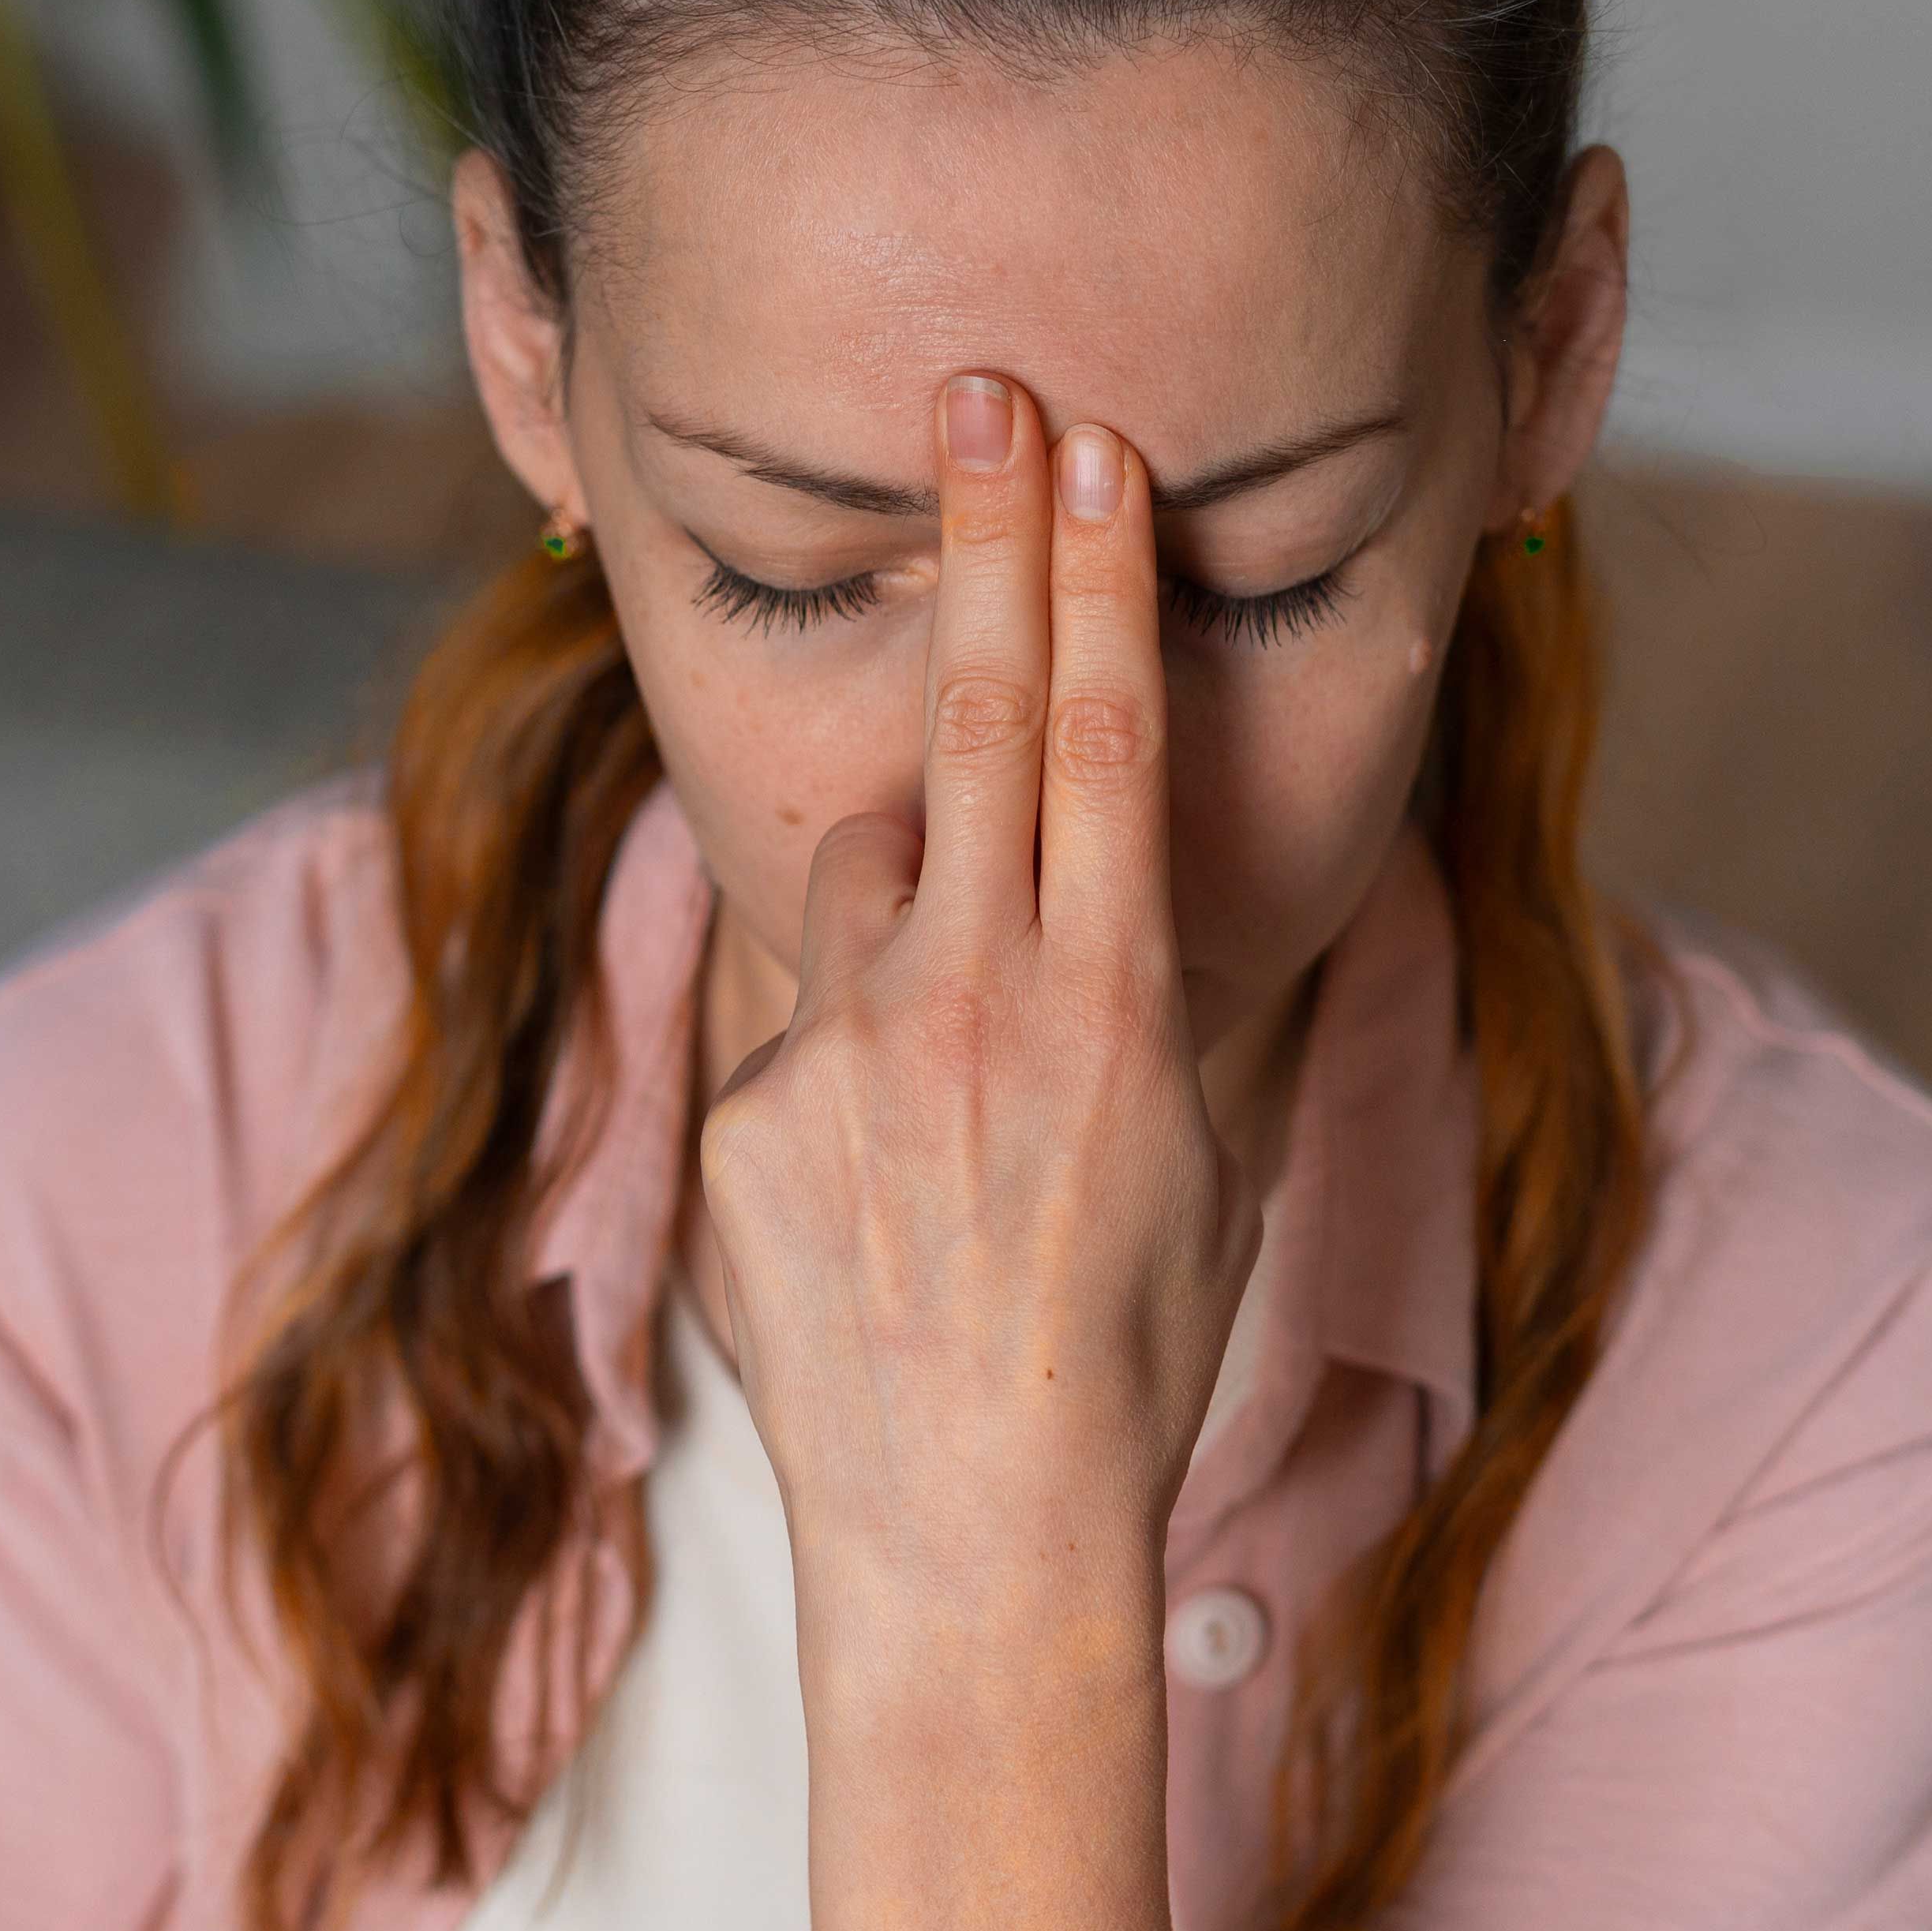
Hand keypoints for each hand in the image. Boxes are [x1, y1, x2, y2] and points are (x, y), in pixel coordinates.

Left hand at [687, 370, 1265, 1663]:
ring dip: (902, 891)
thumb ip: (1120, 995)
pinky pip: (796, 1022)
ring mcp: (848, 1054)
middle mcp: (976, 999)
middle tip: (978, 392)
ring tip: (955, 1056)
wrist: (979, 1537)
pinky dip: (839, 1060)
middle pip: (983, 717)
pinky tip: (881, 1199)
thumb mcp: (1184, 1153)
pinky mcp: (747, 1115)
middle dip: (985, 542)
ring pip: (861, 871)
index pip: (1108, 735)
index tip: (1083, 441)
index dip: (1091, 574)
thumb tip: (1075, 887)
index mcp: (1112, 1001)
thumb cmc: (1122, 1354)